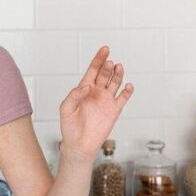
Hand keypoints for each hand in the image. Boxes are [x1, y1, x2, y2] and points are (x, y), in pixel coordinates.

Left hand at [59, 46, 133, 162]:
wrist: (79, 145)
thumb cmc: (69, 127)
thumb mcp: (66, 108)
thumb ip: (74, 95)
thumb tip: (87, 86)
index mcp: (84, 88)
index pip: (93, 70)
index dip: (98, 59)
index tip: (105, 49)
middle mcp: (96, 92)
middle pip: (105, 74)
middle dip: (107, 67)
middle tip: (110, 63)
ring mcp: (106, 100)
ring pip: (115, 83)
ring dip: (118, 75)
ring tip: (119, 68)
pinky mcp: (114, 110)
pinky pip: (123, 98)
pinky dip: (127, 91)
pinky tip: (128, 85)